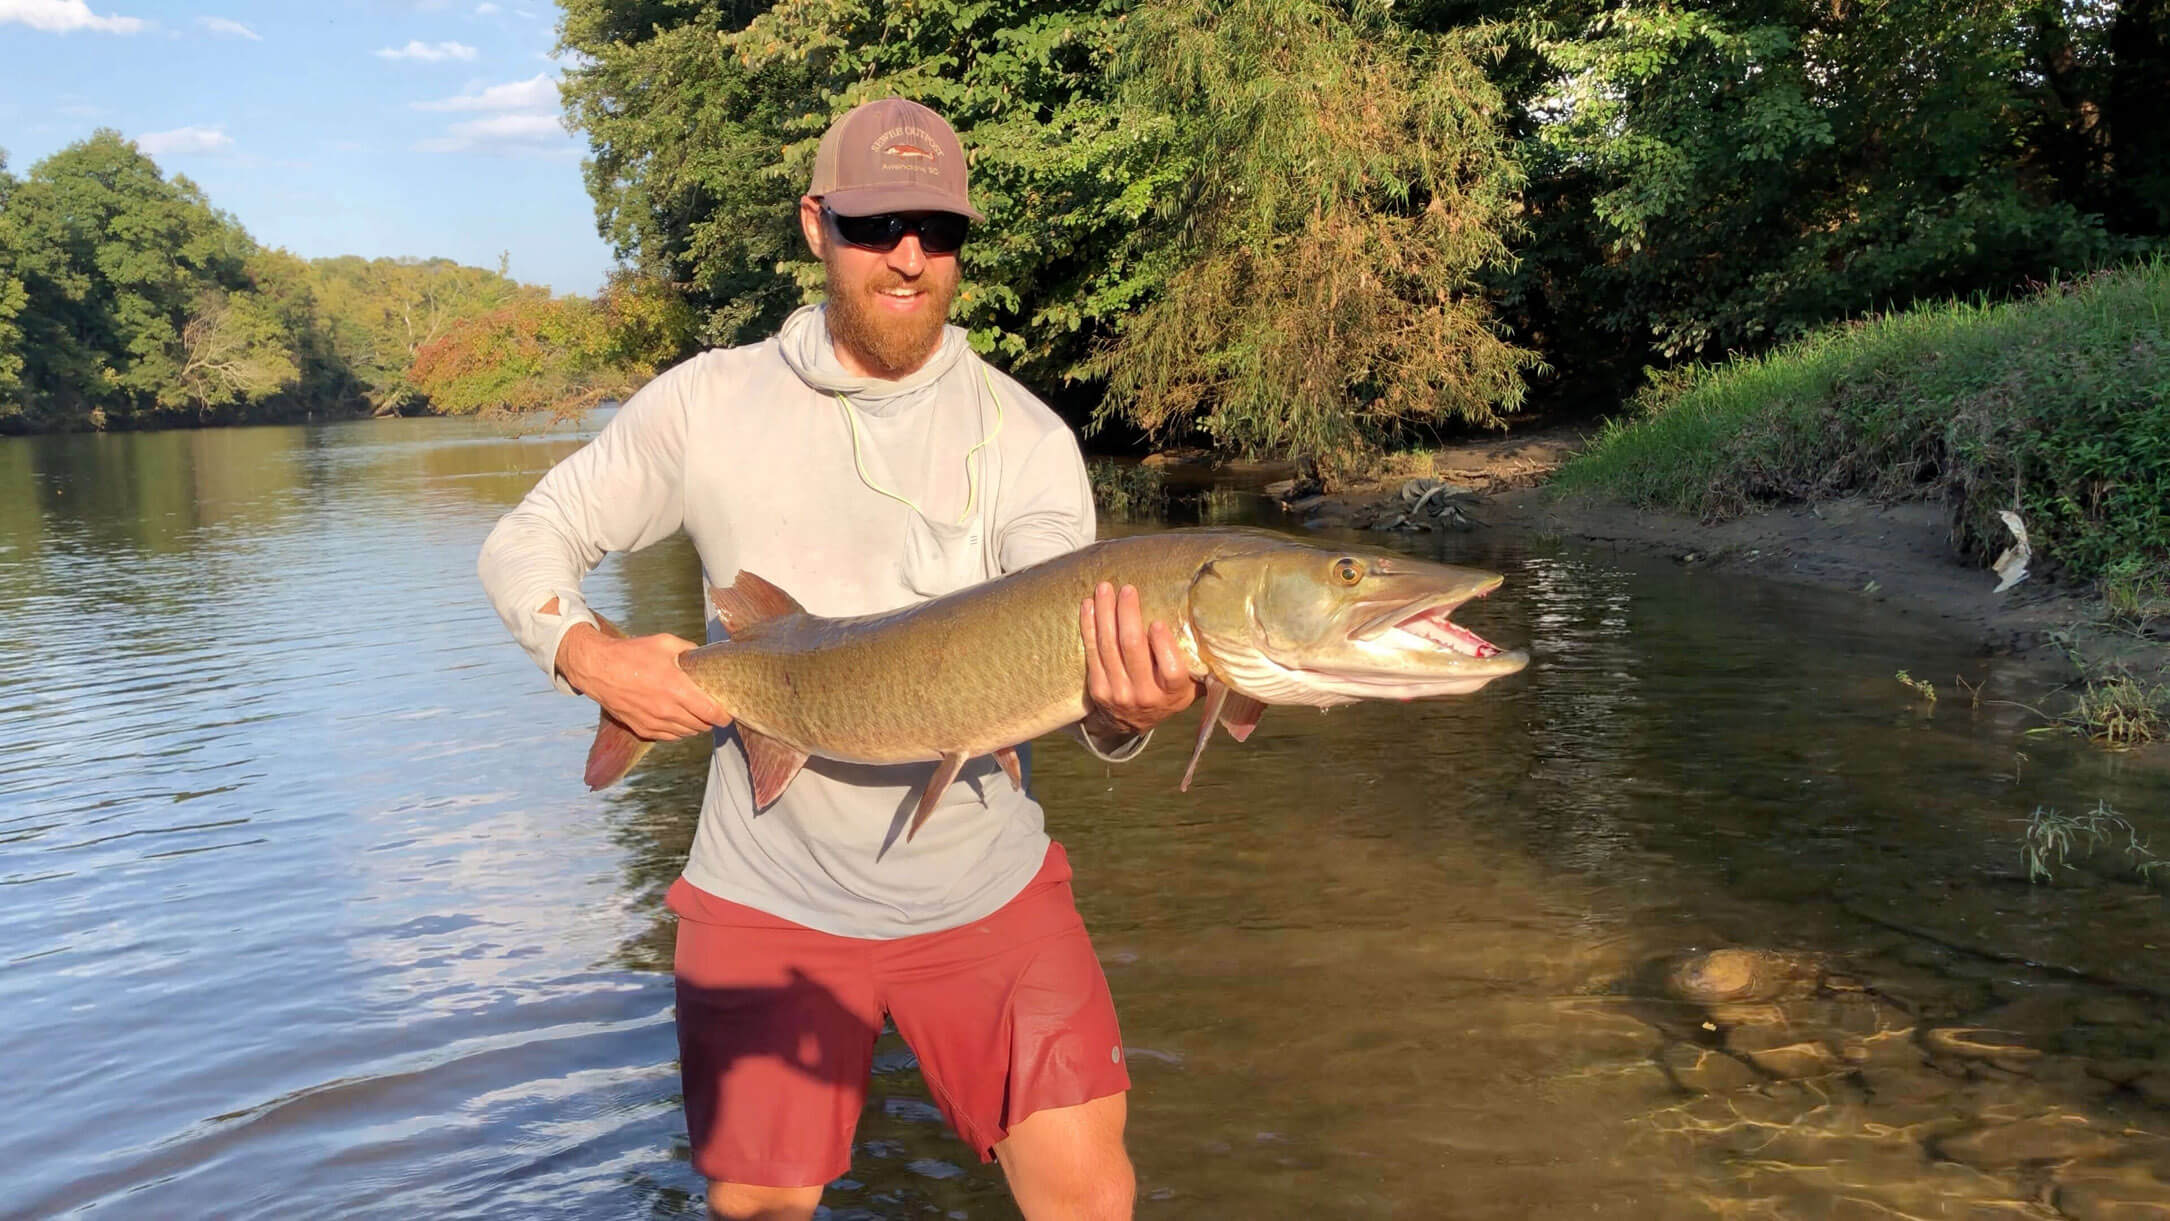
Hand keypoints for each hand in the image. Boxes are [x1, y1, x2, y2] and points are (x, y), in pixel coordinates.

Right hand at [556, 622, 729, 740]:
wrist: (598, 669)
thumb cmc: (631, 654)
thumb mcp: (665, 643)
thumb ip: (689, 649)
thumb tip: (705, 656)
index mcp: (676, 688)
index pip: (710, 712)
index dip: (724, 716)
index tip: (728, 713)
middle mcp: (666, 710)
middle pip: (701, 725)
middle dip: (711, 720)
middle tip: (714, 711)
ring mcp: (653, 722)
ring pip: (686, 733)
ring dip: (696, 726)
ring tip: (698, 715)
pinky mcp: (642, 729)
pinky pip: (669, 737)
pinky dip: (679, 731)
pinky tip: (679, 720)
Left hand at [1080, 581, 1196, 735]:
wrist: (1133, 722)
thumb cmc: (1168, 692)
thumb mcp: (1191, 685)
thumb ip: (1202, 663)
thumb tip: (1218, 627)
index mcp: (1172, 692)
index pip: (1171, 670)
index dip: (1163, 645)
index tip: (1157, 622)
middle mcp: (1144, 695)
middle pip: (1132, 649)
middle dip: (1128, 614)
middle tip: (1127, 589)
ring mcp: (1117, 692)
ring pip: (1108, 646)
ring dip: (1104, 613)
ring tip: (1104, 588)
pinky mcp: (1097, 688)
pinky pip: (1091, 652)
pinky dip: (1088, 626)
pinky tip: (1088, 605)